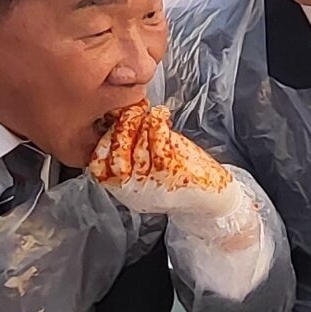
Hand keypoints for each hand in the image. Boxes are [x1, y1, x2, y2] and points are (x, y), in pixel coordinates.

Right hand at [90, 101, 240, 219]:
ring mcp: (153, 181)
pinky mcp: (172, 171)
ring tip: (146, 112)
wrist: (213, 199)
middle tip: (130, 112)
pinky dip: (157, 122)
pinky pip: (157, 141)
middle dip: (120, 127)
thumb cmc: (181, 179)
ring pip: (136, 145)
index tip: (111, 121)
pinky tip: (161, 115)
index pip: (97, 165)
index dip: (101, 139)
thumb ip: (130, 154)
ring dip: (140, 122)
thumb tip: (116, 121)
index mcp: (124, 189)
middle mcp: (135, 189)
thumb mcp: (146, 171)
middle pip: (115, 154)